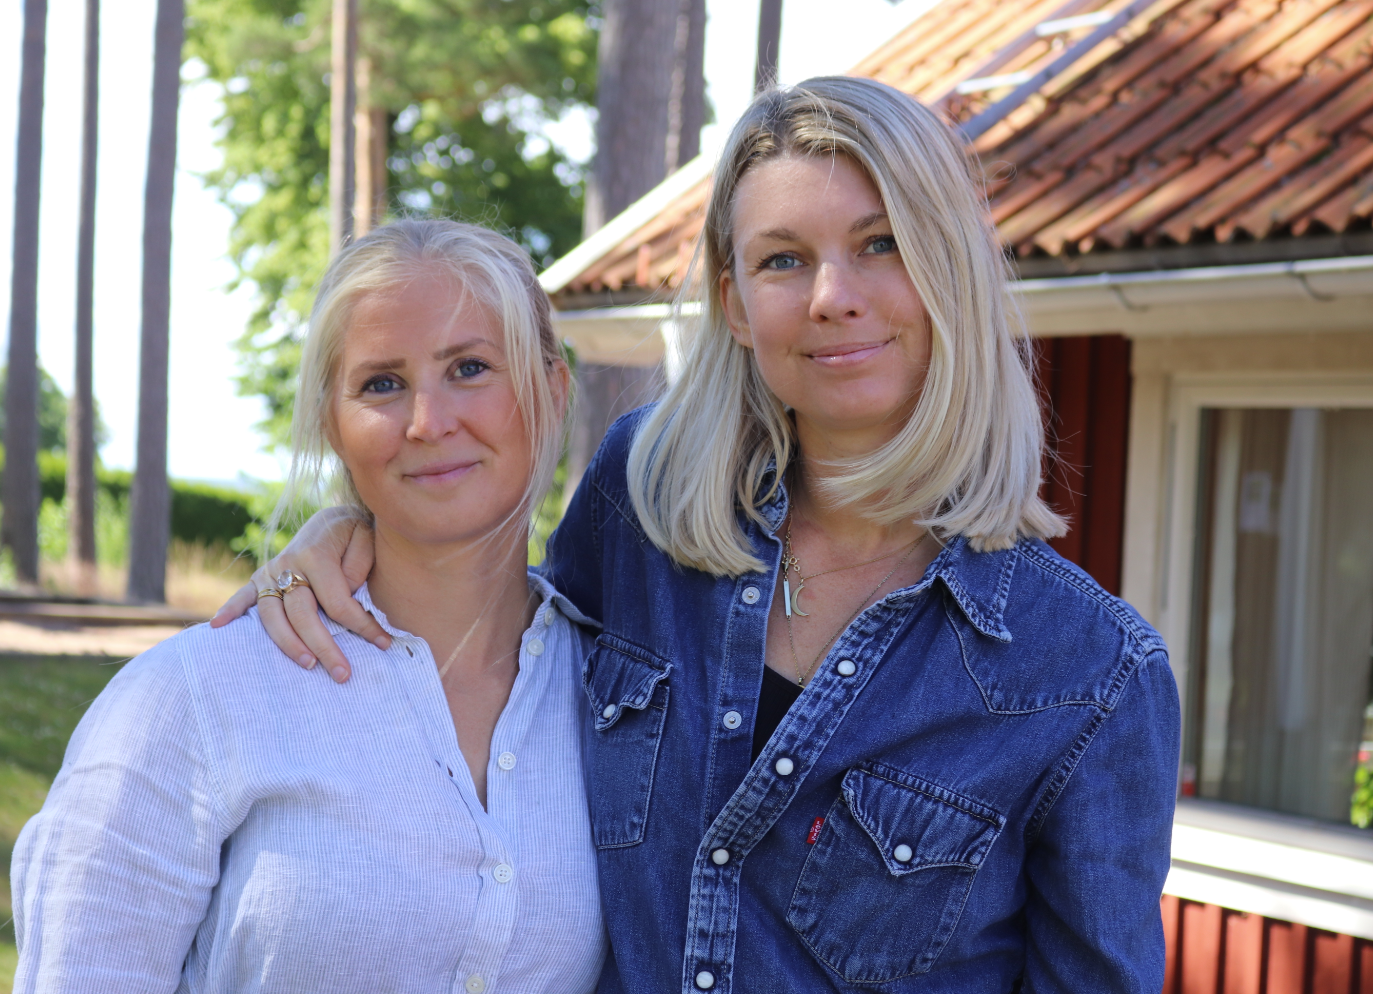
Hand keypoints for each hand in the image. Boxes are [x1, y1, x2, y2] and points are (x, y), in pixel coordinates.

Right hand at [210, 506, 385, 681]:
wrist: (334, 518)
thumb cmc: (355, 535)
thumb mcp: (367, 542)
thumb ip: (356, 570)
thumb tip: (345, 600)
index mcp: (316, 555)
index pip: (337, 603)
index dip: (362, 626)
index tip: (383, 643)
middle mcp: (288, 564)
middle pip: (303, 615)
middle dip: (325, 647)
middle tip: (343, 674)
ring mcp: (271, 572)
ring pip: (272, 615)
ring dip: (288, 644)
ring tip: (308, 665)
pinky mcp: (262, 577)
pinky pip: (243, 596)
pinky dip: (230, 609)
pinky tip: (217, 626)